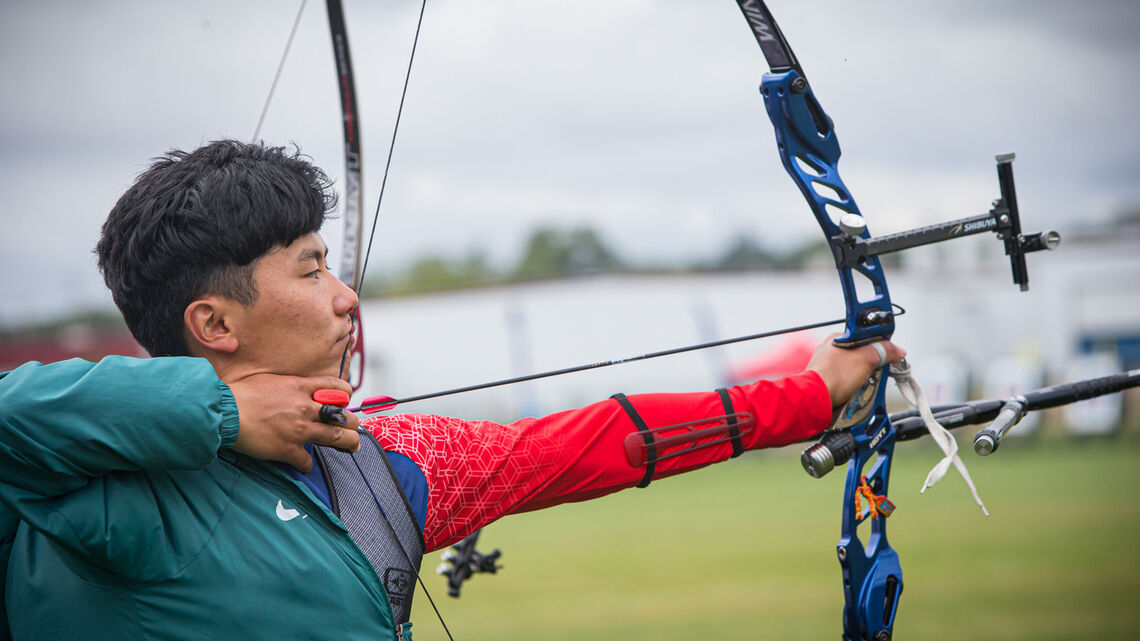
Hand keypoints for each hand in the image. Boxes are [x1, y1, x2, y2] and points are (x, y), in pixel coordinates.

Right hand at [227, 373, 360, 471]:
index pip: (338, 388)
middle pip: (344, 417)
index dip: (346, 395)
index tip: (345, 402)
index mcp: (302, 387)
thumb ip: (292, 385)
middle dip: (352, 424)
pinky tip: (304, 464)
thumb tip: (299, 389)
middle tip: (352, 429)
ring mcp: (299, 429)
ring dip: (347, 444)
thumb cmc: (242, 393)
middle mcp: (305, 408)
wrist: (224, 411)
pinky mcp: (288, 449)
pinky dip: (307, 464)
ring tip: (352, 447)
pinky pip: (307, 461)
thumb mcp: (273, 379)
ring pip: (336, 438)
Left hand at [806, 334, 905, 407]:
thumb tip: (898, 350)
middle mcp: (831, 350)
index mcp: (839, 338)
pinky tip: (853, 392)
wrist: (815, 398)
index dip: (880, 348)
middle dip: (872, 367)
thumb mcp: (866, 358)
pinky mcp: (825, 380)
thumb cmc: (834, 376)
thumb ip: (884, 351)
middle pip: (861, 355)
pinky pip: (845, 381)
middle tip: (875, 375)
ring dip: (863, 379)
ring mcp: (827, 365)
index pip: (867, 338)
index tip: (889, 357)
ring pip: (854, 370)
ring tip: (863, 386)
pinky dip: (852, 387)